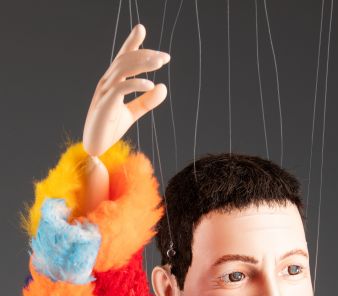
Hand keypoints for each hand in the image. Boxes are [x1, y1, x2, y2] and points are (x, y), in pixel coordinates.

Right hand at [83, 23, 169, 156]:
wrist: (95, 146)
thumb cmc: (110, 128)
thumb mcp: (132, 113)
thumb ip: (146, 101)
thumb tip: (164, 87)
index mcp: (112, 82)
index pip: (123, 57)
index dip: (131, 43)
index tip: (142, 29)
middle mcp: (107, 82)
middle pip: (125, 60)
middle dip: (145, 55)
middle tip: (165, 57)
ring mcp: (104, 92)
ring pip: (122, 69)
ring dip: (142, 64)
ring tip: (160, 64)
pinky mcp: (105, 104)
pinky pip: (121, 88)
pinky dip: (136, 84)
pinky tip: (150, 85)